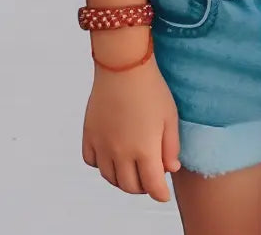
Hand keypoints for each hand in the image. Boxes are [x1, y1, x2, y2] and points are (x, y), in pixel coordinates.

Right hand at [82, 35, 180, 200]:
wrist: (123, 66)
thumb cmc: (151, 88)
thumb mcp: (170, 117)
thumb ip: (171, 147)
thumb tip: (170, 168)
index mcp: (144, 149)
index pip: (152, 186)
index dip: (160, 194)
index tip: (163, 194)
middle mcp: (120, 152)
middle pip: (129, 186)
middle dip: (142, 187)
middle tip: (150, 178)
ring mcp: (102, 144)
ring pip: (109, 177)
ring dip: (122, 179)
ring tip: (132, 169)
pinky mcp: (89, 134)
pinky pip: (91, 161)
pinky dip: (101, 165)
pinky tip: (111, 155)